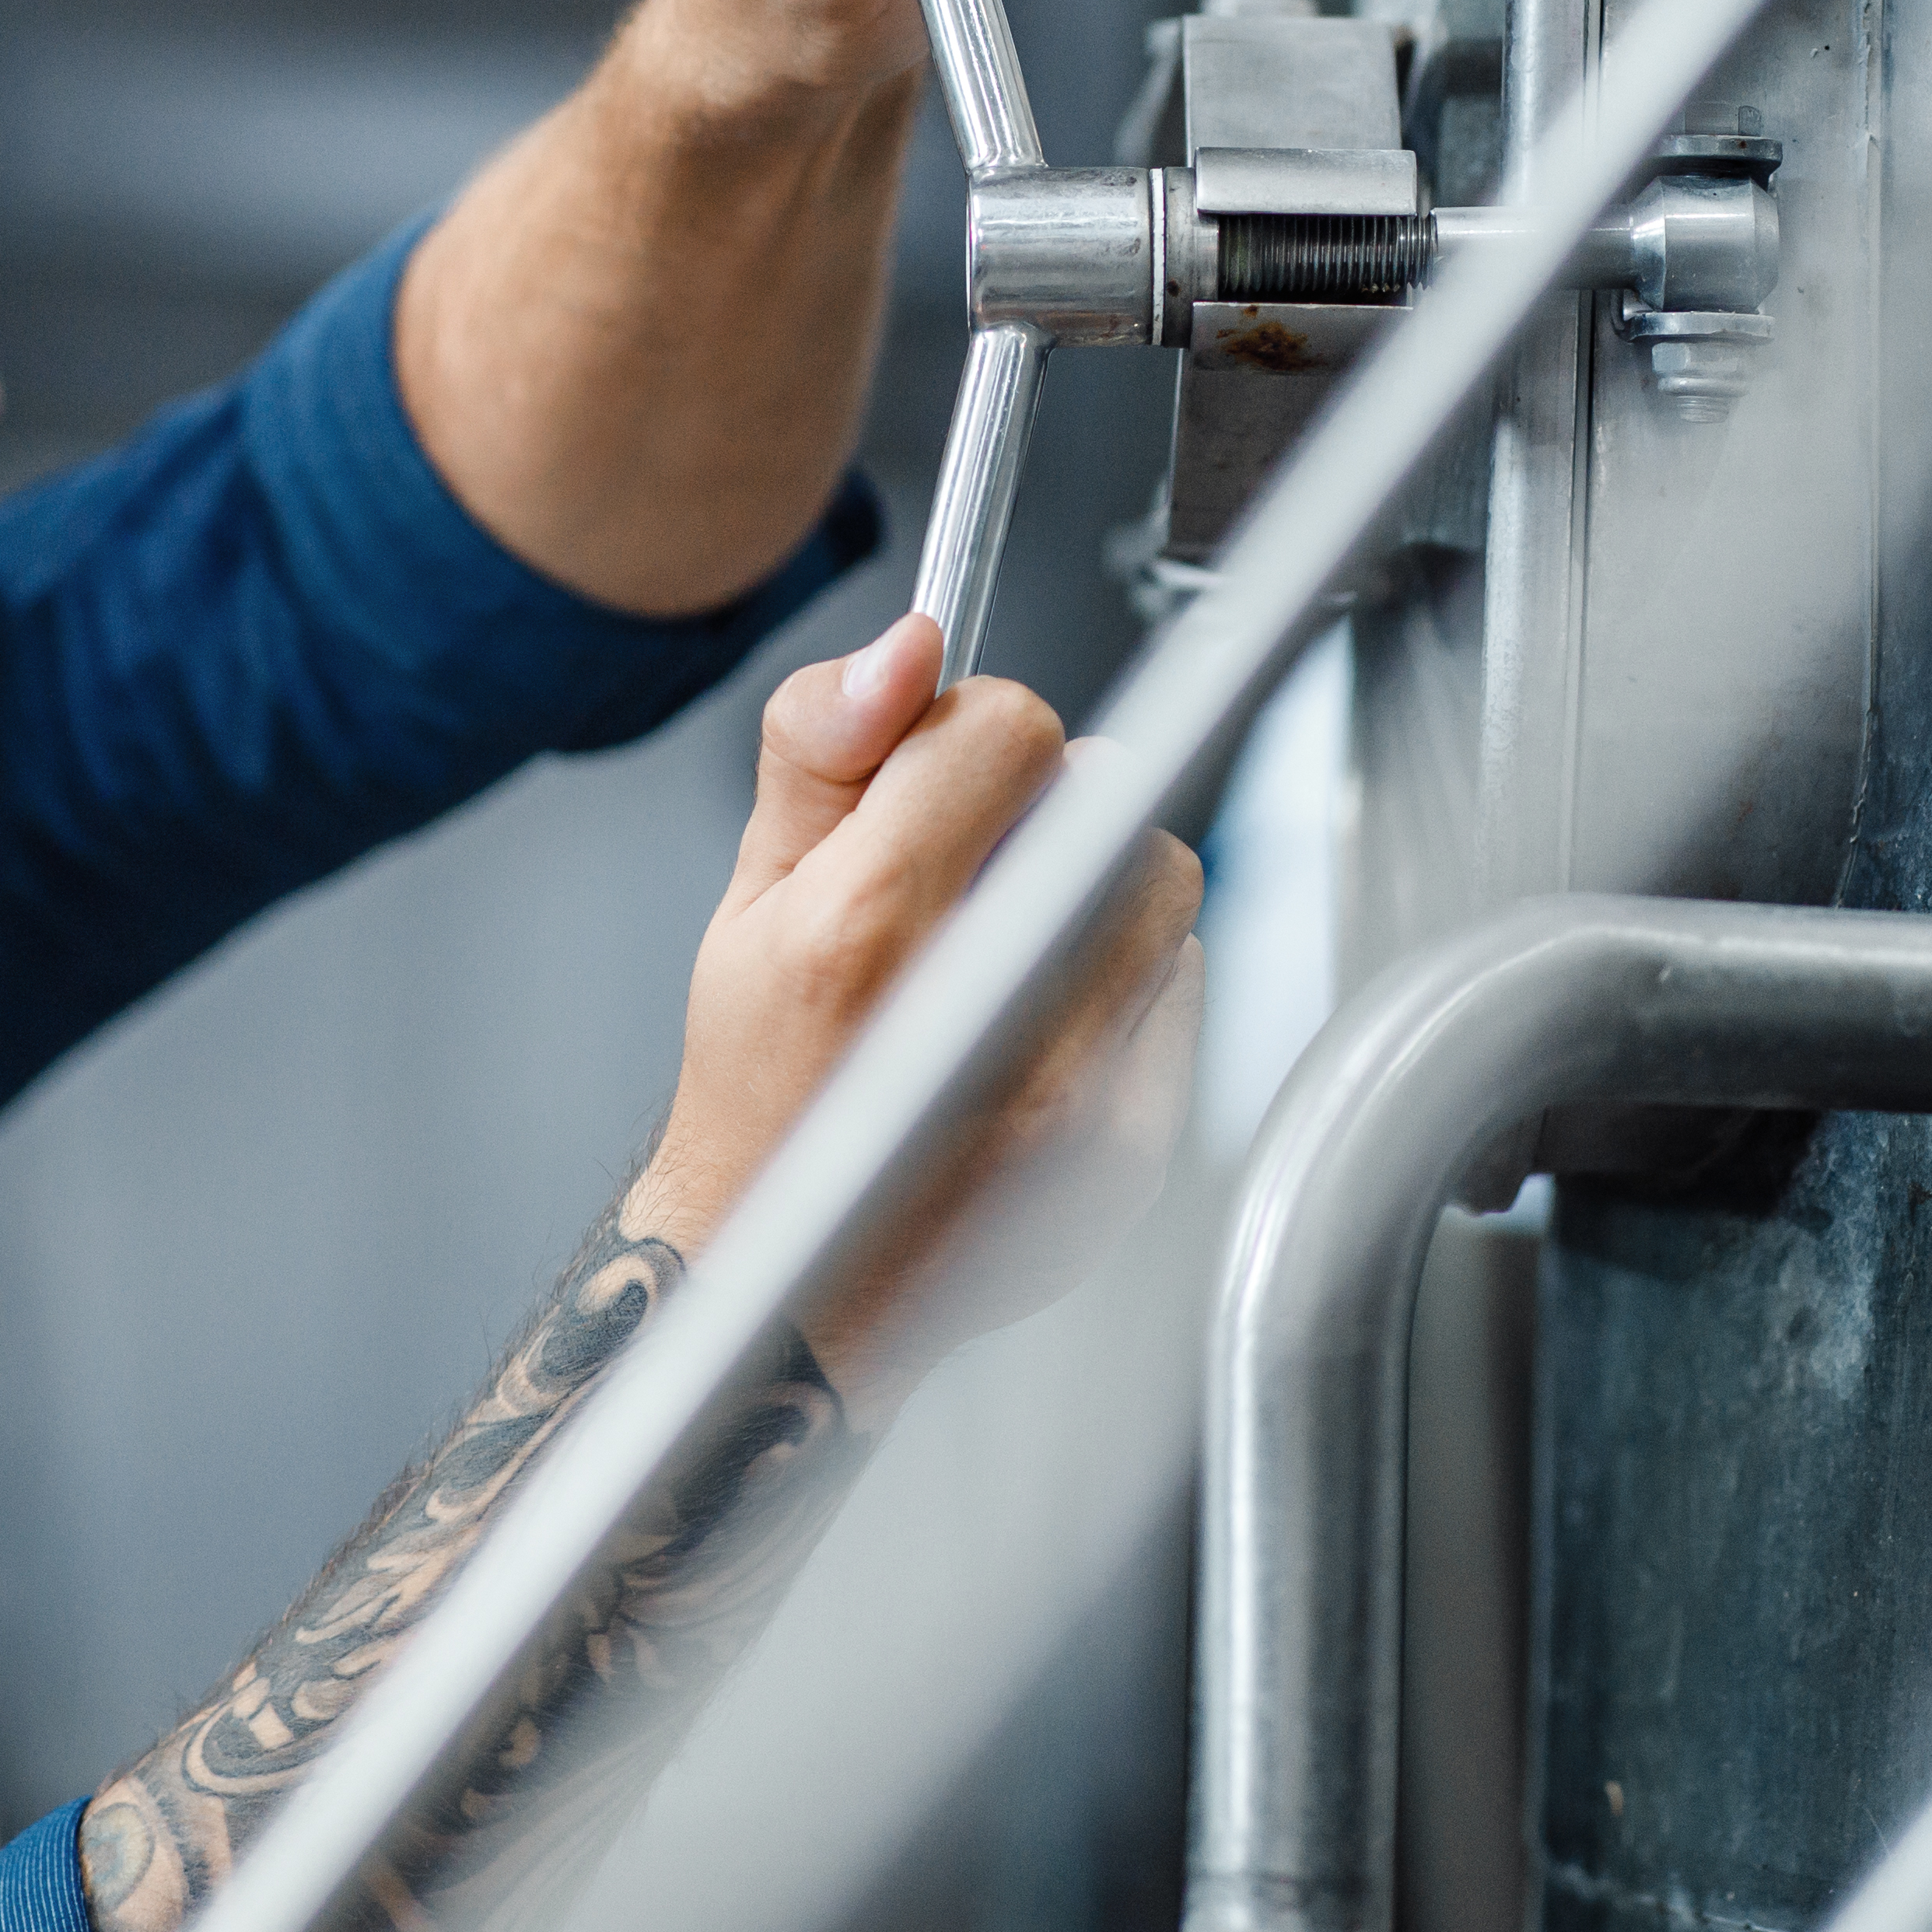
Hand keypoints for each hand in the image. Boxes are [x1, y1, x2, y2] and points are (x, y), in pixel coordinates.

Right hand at [623, 611, 1204, 1412]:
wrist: (789, 1287)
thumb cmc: (764, 1081)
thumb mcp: (749, 895)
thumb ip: (820, 746)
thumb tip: (911, 643)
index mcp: (864, 930)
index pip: (1010, 730)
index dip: (973, 738)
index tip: (940, 788)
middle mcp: (977, 1014)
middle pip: (1106, 799)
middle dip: (1043, 813)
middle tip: (972, 881)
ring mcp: (1069, 1093)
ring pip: (1162, 882)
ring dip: (1098, 891)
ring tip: (1009, 954)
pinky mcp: (1132, 1149)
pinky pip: (1181, 987)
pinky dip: (1126, 987)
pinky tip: (1042, 1032)